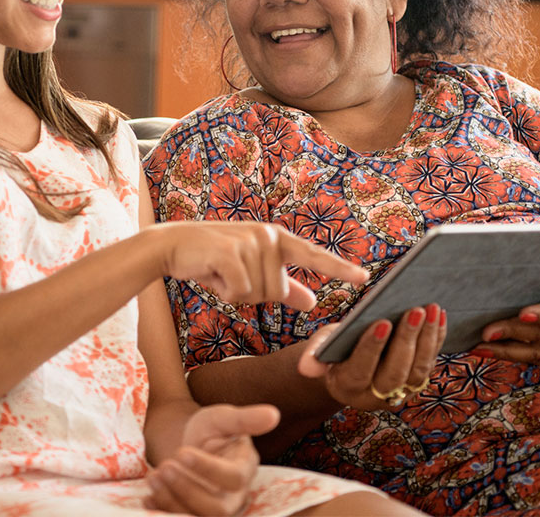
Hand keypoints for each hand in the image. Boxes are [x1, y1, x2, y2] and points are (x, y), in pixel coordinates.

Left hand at [143, 404, 277, 515]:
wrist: (191, 443)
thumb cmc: (212, 429)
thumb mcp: (223, 418)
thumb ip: (245, 418)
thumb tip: (273, 414)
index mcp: (245, 469)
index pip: (233, 478)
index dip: (208, 469)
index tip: (182, 451)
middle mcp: (234, 497)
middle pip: (217, 509)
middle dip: (187, 489)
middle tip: (164, 466)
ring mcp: (215, 509)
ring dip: (172, 500)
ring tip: (153, 476)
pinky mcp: (195, 515)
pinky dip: (162, 510)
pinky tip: (148, 496)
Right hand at [146, 222, 368, 310]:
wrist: (174, 245)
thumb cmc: (215, 261)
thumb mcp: (252, 273)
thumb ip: (284, 286)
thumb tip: (312, 303)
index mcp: (278, 239)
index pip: (314, 257)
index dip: (339, 269)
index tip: (365, 278)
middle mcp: (268, 237)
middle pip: (276, 291)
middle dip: (252, 294)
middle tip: (231, 275)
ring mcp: (250, 242)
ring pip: (257, 294)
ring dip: (235, 292)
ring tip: (220, 272)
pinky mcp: (230, 253)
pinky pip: (239, 292)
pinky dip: (224, 292)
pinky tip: (212, 273)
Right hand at [297, 303, 445, 410]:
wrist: (349, 365)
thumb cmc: (334, 349)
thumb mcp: (320, 348)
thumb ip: (315, 355)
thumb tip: (306, 367)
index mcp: (347, 388)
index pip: (360, 370)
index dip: (372, 348)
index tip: (382, 322)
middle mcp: (375, 397)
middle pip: (394, 373)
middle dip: (407, 341)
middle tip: (415, 310)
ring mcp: (398, 393)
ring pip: (417, 371)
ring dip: (428, 340)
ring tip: (431, 309)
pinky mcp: (415, 383)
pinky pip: (430, 364)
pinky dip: (437, 340)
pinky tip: (440, 316)